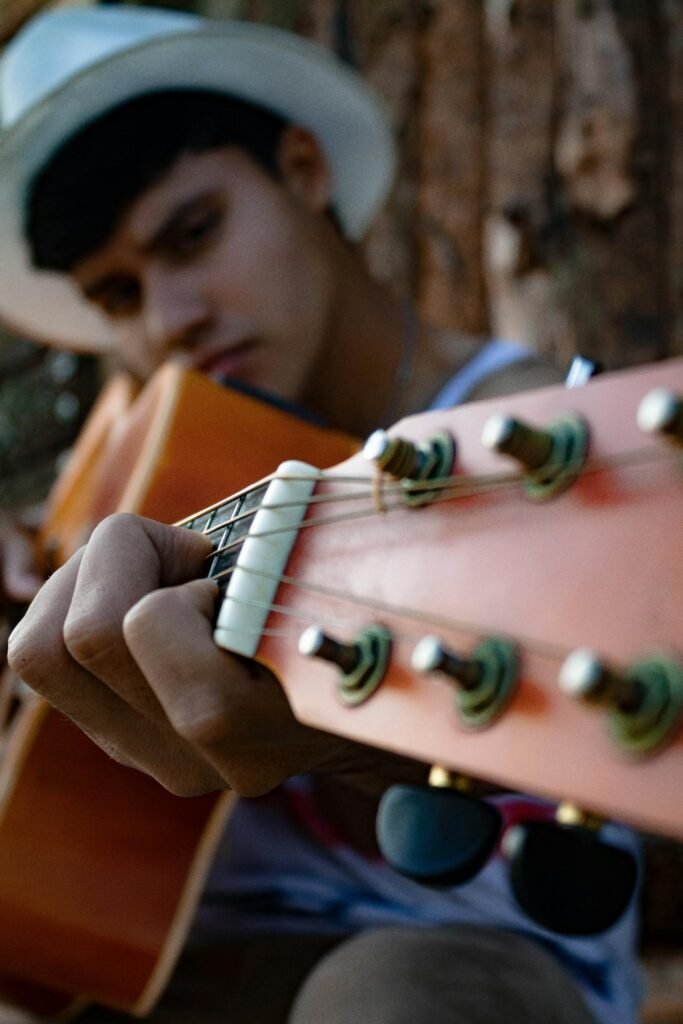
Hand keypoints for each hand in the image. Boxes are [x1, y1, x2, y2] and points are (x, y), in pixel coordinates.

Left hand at [7, 513, 370, 797]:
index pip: (148, 623)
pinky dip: (73, 603)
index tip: (228, 565)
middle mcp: (201, 755)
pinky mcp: (121, 742)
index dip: (175, 559)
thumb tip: (323, 470)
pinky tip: (138, 599)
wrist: (362, 700)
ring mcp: (153, 755)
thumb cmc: (358, 602)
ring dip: (86, 580)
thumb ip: (306, 521)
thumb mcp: (348, 559)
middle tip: (187, 555)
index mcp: (270, 718)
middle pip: (87, 632)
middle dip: (124, 553)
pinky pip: (45, 660)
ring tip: (154, 574)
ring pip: (41, 649)